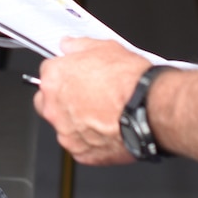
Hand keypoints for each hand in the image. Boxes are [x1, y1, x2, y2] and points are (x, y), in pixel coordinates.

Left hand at [35, 38, 151, 165]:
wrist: (149, 110)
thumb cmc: (129, 82)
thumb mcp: (105, 48)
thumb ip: (79, 46)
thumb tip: (69, 45)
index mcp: (54, 79)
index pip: (48, 73)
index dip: (66, 74)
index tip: (77, 77)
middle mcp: (54, 107)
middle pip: (48, 102)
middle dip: (62, 100)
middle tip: (87, 97)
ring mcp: (66, 132)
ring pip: (63, 126)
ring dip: (76, 122)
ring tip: (102, 115)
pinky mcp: (81, 153)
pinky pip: (80, 146)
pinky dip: (90, 140)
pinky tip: (107, 130)